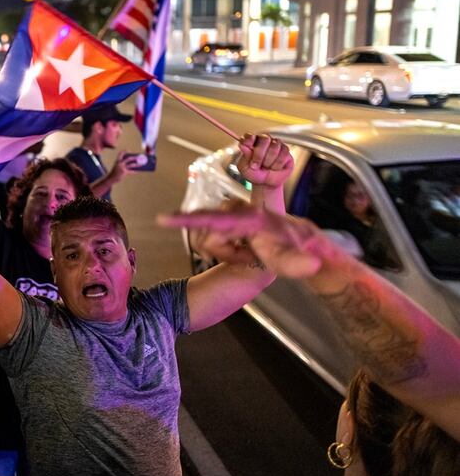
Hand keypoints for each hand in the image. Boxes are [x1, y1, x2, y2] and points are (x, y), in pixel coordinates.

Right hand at [109, 151, 141, 181]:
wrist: (111, 178)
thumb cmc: (115, 172)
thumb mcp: (117, 166)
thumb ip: (123, 164)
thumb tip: (132, 163)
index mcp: (117, 161)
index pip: (120, 154)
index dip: (124, 151)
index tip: (129, 150)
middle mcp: (120, 163)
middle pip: (128, 159)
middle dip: (134, 158)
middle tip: (138, 157)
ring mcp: (122, 168)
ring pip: (131, 165)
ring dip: (137, 164)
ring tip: (141, 164)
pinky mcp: (124, 172)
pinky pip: (131, 171)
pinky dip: (135, 171)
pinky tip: (138, 171)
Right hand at [158, 201, 334, 278]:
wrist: (293, 240)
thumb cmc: (292, 247)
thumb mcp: (294, 258)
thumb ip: (299, 263)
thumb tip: (313, 265)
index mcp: (250, 217)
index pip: (215, 218)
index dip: (188, 219)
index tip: (164, 219)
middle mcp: (236, 210)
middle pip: (209, 235)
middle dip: (225, 251)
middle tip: (249, 257)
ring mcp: (228, 213)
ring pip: (206, 239)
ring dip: (225, 250)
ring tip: (247, 252)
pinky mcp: (222, 219)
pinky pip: (208, 239)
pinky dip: (223, 248)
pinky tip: (239, 248)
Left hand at [236, 133, 292, 188]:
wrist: (266, 183)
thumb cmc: (254, 174)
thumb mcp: (245, 168)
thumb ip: (245, 156)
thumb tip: (242, 145)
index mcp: (251, 143)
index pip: (250, 136)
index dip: (249, 139)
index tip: (246, 146)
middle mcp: (264, 141)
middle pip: (265, 139)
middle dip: (259, 154)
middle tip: (255, 165)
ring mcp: (275, 144)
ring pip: (275, 147)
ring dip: (269, 161)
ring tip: (266, 167)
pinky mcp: (285, 151)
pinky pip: (283, 154)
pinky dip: (277, 164)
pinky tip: (275, 167)